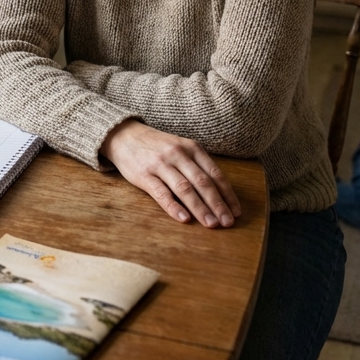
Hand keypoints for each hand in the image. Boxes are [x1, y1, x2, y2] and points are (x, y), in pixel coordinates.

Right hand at [99, 119, 240, 228]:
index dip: (227, 194)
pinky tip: (184, 219)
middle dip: (217, 204)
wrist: (123, 135)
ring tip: (211, 224)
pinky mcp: (144, 175)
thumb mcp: (180, 148)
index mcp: (192, 148)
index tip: (236, 212)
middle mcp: (178, 154)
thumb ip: (197, 166)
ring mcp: (161, 164)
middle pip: (202, 182)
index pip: (215, 174)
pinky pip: (161, 193)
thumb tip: (219, 194)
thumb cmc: (157, 146)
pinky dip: (173, 207)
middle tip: (227, 222)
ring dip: (200, 208)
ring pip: (185, 188)